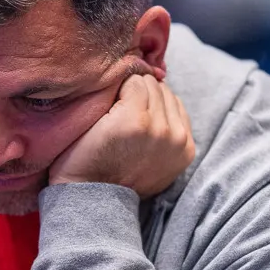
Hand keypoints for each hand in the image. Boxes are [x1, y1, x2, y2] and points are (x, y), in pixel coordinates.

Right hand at [49, 74, 194, 197]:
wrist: (97, 199)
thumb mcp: (88, 120)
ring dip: (154, 102)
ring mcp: (177, 142)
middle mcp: (161, 130)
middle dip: (138, 92)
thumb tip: (132, 69)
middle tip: (123, 106)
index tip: (111, 98)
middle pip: (155, 86)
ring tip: (137, 116)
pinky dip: (167, 115)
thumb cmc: (83, 157)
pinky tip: (151, 125)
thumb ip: (112, 91)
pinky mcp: (186, 151)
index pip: (136, 79)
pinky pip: (180, 114)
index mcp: (134, 120)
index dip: (120, 85)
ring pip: (170, 97)